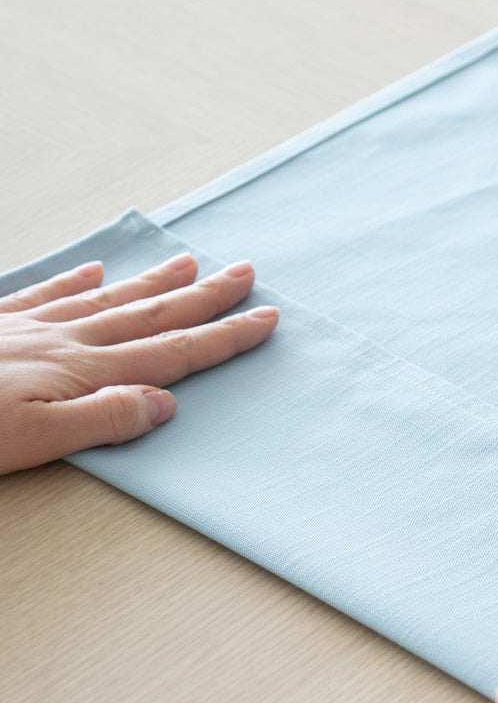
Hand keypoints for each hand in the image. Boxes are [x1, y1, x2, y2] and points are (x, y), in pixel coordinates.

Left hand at [0, 254, 277, 475]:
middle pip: (149, 316)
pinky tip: (95, 271)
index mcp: (83, 372)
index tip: (264, 318)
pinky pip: (45, 294)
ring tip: (188, 263)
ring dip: (153, 284)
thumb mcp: (35, 439)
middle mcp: (64, 340)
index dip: (223, 337)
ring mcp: (28, 326)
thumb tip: (165, 404)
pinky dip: (76, 282)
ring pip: (106, 300)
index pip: (170, 353)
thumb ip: (102, 418)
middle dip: (203, 297)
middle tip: (243, 273)